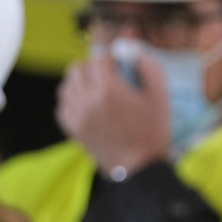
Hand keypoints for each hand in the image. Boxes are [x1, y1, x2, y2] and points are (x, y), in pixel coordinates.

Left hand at [55, 51, 169, 176]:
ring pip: (66, 86)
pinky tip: (87, 107)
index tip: (120, 67)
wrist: (139, 168)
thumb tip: (133, 53)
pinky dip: (72, 102)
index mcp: (108, 90)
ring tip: (95, 92)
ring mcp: (77, 116)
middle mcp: (87, 100)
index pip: (99, 59)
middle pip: (76, 69)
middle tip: (107, 79)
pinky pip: (62, 106)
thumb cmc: (152, 131)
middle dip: (91, 68)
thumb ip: (148, 67)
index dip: (111, 60)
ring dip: (79, 83)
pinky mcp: (73, 130)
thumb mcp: (159, 96)